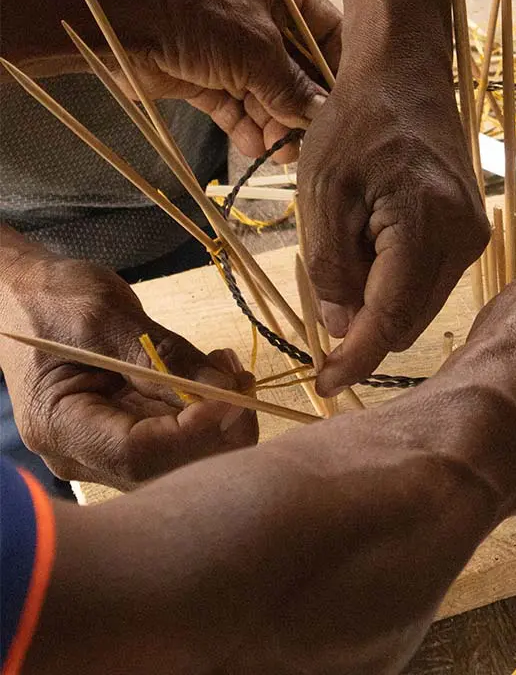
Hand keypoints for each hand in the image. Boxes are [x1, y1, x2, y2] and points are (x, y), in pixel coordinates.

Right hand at [0, 241, 257, 488]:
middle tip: (239, 376)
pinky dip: (210, 410)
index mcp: (60, 427)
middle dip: (217, 426)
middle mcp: (83, 454)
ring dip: (220, 417)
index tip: (233, 396)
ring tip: (226, 365)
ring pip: (182, 458)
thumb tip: (226, 390)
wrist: (26, 297)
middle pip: (166, 467)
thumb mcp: (105, 315)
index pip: (137, 454)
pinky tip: (217, 373)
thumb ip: (164, 354)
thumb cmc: (52, 299)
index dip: (193, 432)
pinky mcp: (132, 432)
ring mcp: (108, 448)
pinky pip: (181, 437)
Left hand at [100, 0, 341, 162]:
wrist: (117, 18)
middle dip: (302, 106)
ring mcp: (230, 47)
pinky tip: (254, 146)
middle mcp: (260, 18)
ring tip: (280, 151)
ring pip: (266, 92)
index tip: (350, 104)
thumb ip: (294, 87)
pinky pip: (235, 104)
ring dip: (274, 123)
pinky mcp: (204, 74)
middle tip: (310, 138)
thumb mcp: (257, 50)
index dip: (339, 68)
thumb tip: (324, 114)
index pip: (327, 31)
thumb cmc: (196, 13)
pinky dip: (245, 126)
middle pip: (297, 69)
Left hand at [297, 58, 489, 391]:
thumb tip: (345, 329)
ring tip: (351, 241)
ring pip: (420, 303)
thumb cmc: (356, 124)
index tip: (323, 386)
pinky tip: (373, 238)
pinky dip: (395, 279)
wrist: (406, 76)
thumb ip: (330, 267)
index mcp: (426, 226)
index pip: (391, 319)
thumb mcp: (321, 193)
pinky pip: (430, 280)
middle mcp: (464, 239)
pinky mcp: (471, 231)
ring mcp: (474, 236)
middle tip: (324, 286)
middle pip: (409, 320)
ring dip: (379, 297)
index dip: (356, 359)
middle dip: (364, 322)